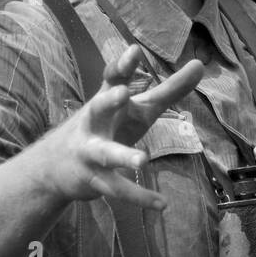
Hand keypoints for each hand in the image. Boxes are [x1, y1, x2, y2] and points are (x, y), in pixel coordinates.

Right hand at [36, 44, 203, 209]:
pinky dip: (140, 198)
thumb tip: (201, 64)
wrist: (54, 166)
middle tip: (123, 92)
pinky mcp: (94, 179)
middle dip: (108, 100)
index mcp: (106, 101)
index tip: (135, 51)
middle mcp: (94, 123)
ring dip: (123, 156)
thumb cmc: (108, 126)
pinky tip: (162, 204)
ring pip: (106, 153)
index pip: (112, 78)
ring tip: (143, 160)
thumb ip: (169, 88)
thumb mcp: (138, 107)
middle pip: (98, 108)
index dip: (122, 66)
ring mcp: (91, 152)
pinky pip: (118, 189)